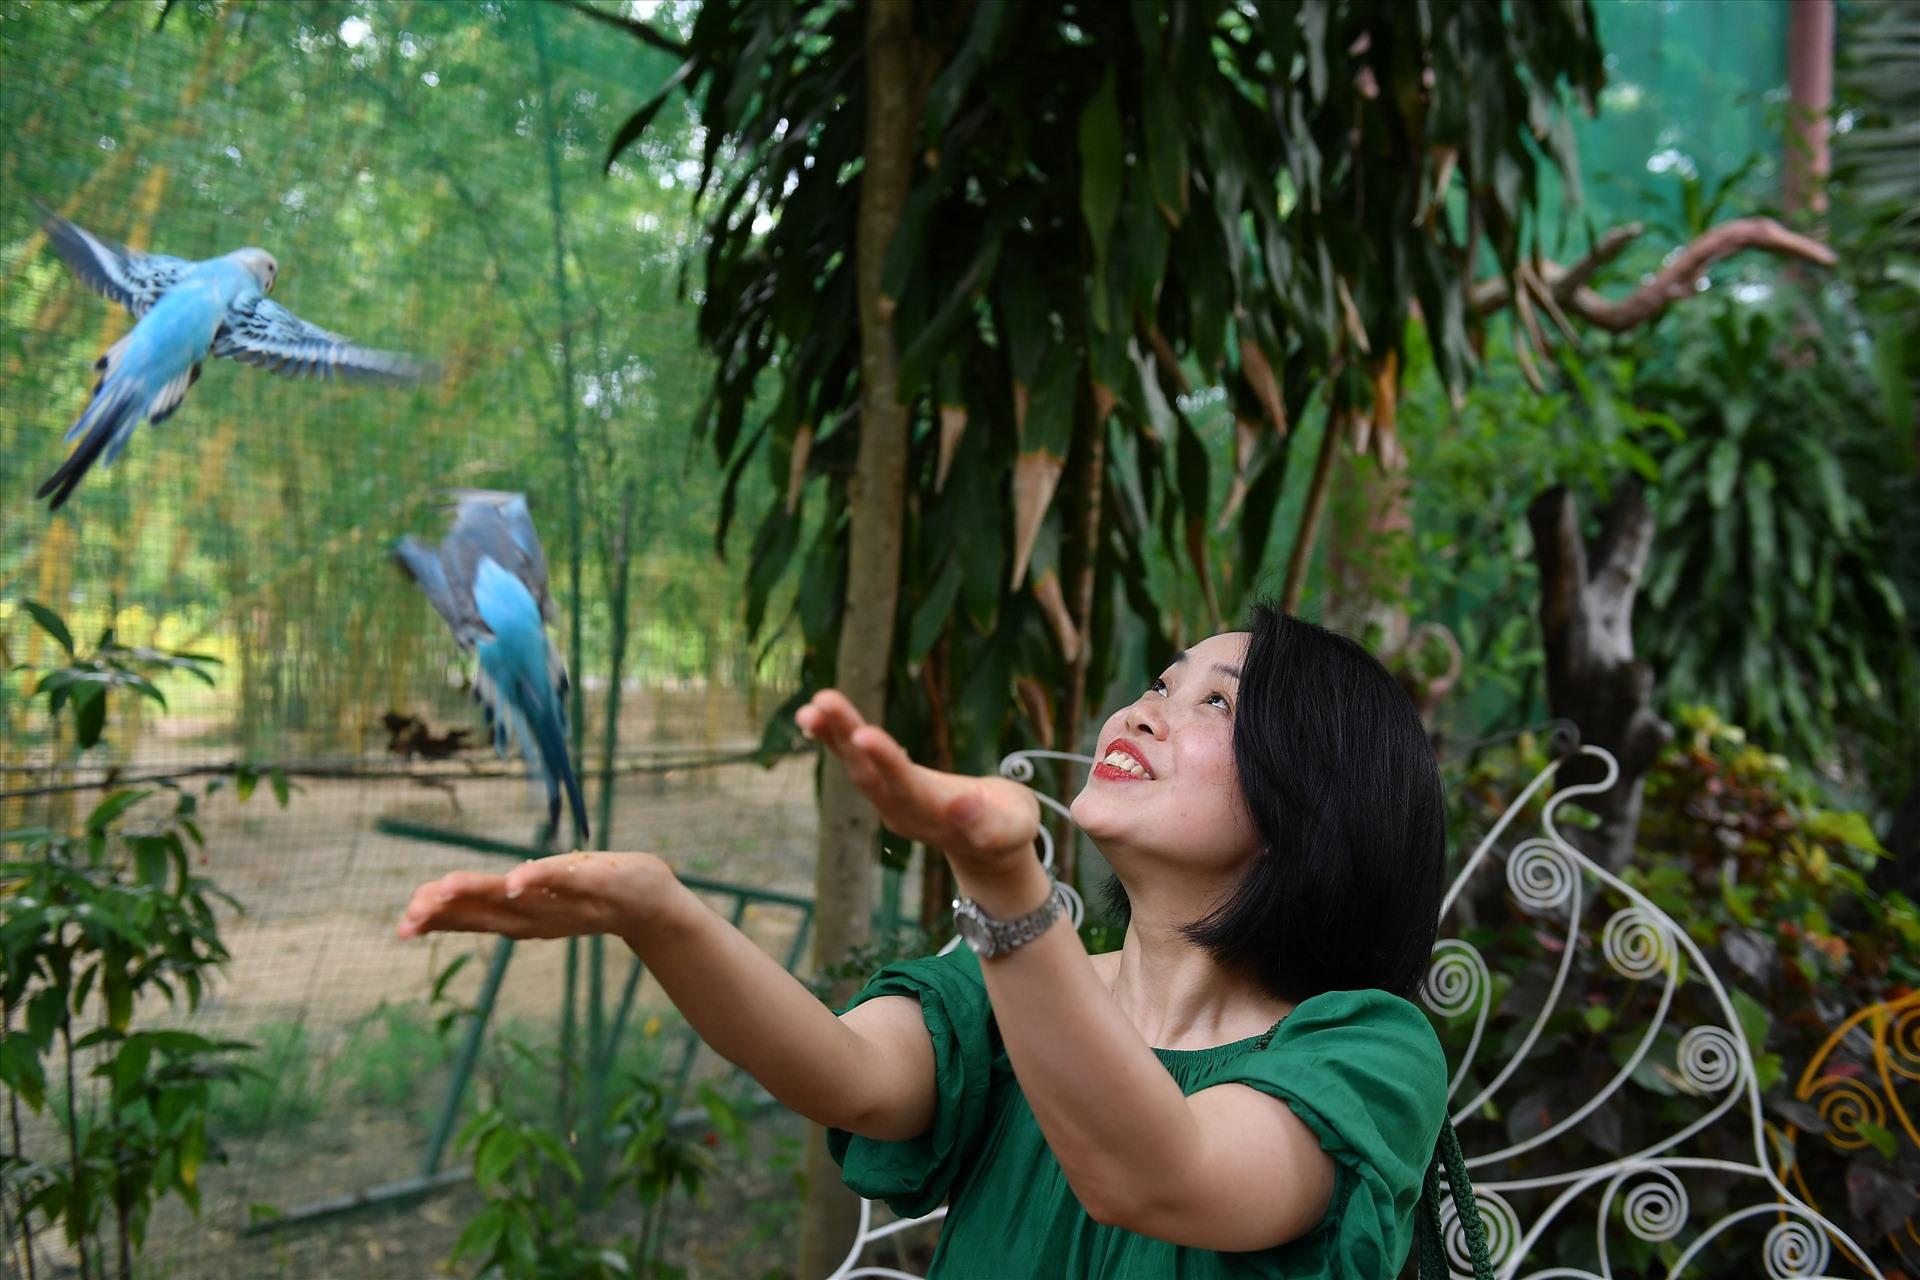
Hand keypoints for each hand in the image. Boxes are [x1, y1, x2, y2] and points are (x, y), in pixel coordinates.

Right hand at [396, 850, 673, 942]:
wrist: (651, 905)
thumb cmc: (589, 894)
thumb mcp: (533, 898)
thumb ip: (496, 898)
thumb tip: (444, 895)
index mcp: (521, 916)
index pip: (472, 919)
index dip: (438, 921)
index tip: (403, 926)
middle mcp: (538, 915)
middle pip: (485, 913)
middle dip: (445, 913)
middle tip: (409, 917)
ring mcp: (565, 902)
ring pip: (515, 898)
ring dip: (479, 894)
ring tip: (442, 889)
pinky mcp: (595, 884)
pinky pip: (563, 881)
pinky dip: (537, 880)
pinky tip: (513, 880)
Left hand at [796, 690, 1041, 880]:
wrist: (990, 845)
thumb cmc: (1008, 827)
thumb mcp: (1014, 828)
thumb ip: (989, 823)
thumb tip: (962, 805)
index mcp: (937, 816)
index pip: (906, 786)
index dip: (886, 761)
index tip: (864, 734)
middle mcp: (904, 812)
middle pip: (869, 774)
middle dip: (846, 737)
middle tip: (822, 702)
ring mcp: (890, 802)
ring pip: (856, 768)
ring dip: (831, 736)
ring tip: (809, 706)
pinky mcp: (885, 789)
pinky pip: (856, 761)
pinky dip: (834, 738)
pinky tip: (815, 713)